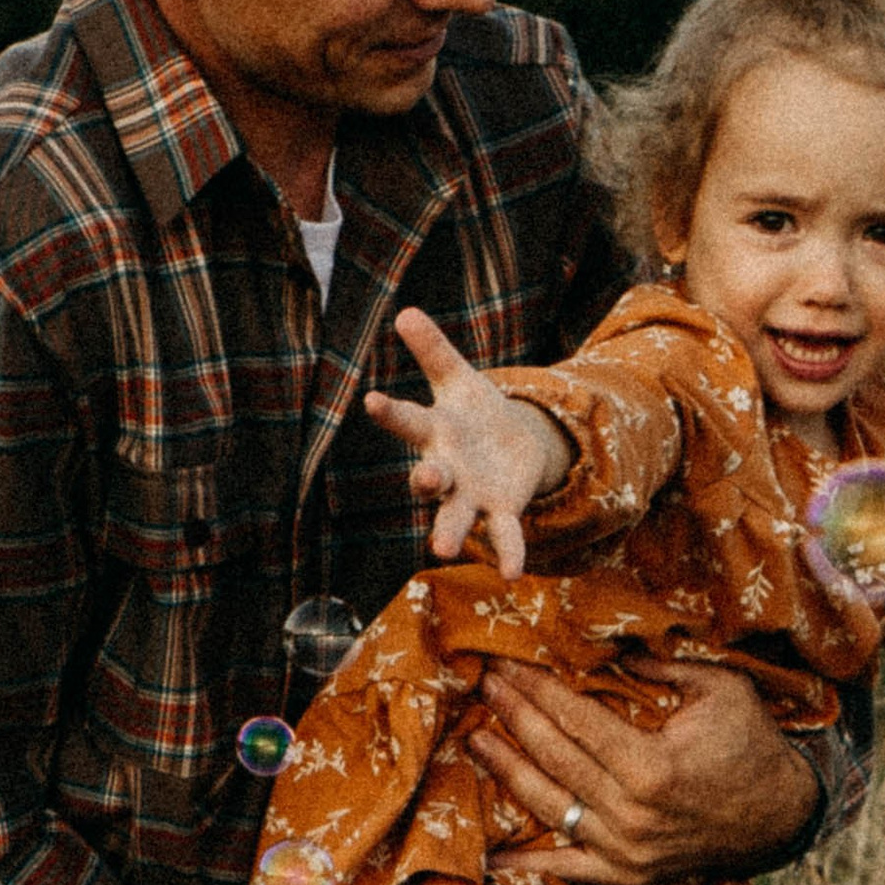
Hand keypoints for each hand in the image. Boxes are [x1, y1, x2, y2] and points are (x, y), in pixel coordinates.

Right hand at [363, 307, 570, 574]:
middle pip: (428, 478)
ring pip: (455, 516)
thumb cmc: (475, 411)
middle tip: (426, 480)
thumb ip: (434, 351)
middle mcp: (445, 469)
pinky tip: (512, 574)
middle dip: (426, 480)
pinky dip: (507, 553)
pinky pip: (503, 535)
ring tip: (443, 551)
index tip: (372, 400)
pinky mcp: (500, 511)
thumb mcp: (459, 378)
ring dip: (449, 532)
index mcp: (434, 432)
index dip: (390, 412)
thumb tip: (405, 311)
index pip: (407, 421)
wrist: (512, 446)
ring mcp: (470, 495)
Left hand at [469, 657, 819, 884]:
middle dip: (514, 716)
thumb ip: (662, 666)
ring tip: (476, 741)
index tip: (505, 663)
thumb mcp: (720, 690)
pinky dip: (529, 866)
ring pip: (550, 807)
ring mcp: (627, 850)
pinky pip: (569, 870)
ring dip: (507, 772)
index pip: (574, 719)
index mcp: (651, 766)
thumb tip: (607, 645)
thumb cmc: (752, 745)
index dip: (535, 688)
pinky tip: (491, 858)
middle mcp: (632, 813)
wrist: (781, 816)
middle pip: (554, 757)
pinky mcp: (628, 875)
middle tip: (483, 685)